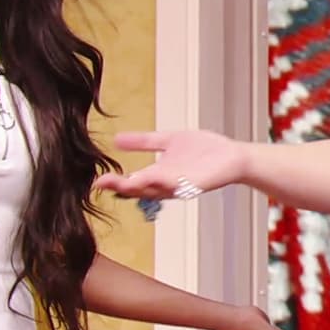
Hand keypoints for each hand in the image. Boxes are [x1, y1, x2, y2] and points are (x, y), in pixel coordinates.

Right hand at [94, 130, 246, 199]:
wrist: (232, 156)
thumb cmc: (204, 150)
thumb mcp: (168, 141)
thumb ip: (144, 141)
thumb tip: (116, 139)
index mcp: (158, 176)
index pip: (132, 181)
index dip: (114, 182)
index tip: (96, 179)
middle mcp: (166, 185)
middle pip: (140, 189)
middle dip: (121, 187)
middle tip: (100, 183)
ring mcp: (180, 186)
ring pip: (156, 189)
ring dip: (139, 186)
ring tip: (120, 183)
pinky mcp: (196, 184)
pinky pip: (177, 184)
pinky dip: (164, 182)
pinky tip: (152, 176)